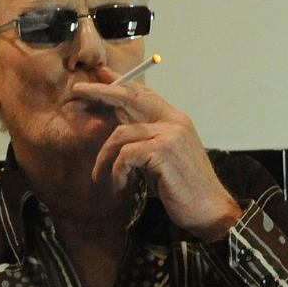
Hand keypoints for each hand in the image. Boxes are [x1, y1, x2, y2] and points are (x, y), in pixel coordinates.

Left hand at [74, 69, 242, 239]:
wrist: (210, 210)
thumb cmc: (185, 188)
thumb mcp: (164, 158)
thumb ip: (147, 140)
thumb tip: (120, 130)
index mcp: (176, 120)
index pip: (145, 93)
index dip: (119, 83)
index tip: (100, 76)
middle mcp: (174, 122)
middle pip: (131, 96)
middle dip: (101, 91)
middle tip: (77, 91)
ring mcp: (170, 134)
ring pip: (121, 133)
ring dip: (104, 157)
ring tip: (100, 176)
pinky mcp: (164, 151)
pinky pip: (126, 154)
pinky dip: (117, 170)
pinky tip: (119, 184)